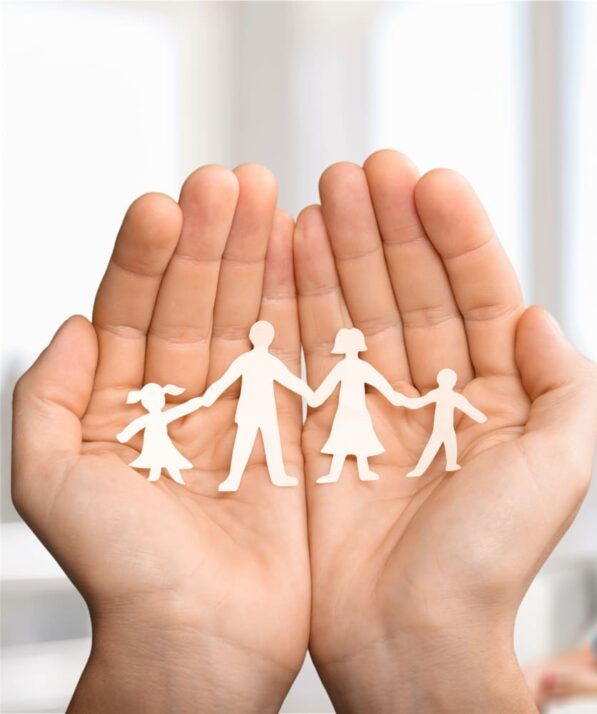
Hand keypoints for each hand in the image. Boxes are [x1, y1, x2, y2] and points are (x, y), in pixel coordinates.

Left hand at [12, 165, 308, 710]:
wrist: (201, 641)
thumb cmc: (124, 575)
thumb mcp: (52, 482)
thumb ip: (49, 398)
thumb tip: (73, 321)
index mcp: (121, 405)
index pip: (134, 309)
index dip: (150, 255)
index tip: (171, 202)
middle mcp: (180, 400)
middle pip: (195, 300)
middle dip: (212, 238)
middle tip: (233, 179)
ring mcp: (239, 412)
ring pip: (246, 317)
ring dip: (256, 257)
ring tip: (270, 197)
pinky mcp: (291, 433)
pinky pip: (294, 357)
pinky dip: (298, 307)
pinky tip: (304, 259)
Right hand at [295, 151, 596, 711]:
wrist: (412, 639)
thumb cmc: (491, 563)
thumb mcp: (560, 467)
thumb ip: (566, 384)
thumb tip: (539, 313)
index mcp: (503, 397)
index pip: (482, 294)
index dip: (458, 236)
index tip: (429, 179)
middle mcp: (442, 395)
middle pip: (417, 290)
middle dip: (393, 227)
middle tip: (365, 168)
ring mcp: (381, 409)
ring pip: (363, 309)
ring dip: (346, 248)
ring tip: (326, 191)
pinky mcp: (326, 431)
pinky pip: (314, 351)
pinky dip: (304, 300)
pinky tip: (295, 249)